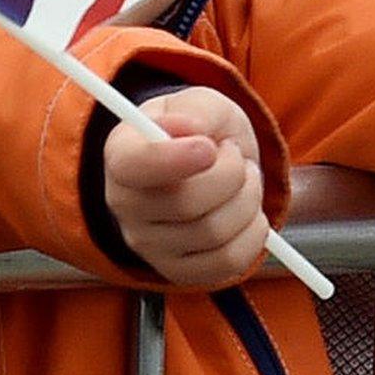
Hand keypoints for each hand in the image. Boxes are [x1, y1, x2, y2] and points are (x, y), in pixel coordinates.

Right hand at [102, 87, 268, 287]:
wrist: (204, 164)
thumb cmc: (199, 132)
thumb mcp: (200, 104)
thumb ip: (197, 111)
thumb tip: (191, 130)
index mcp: (122, 155)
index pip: (132, 166)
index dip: (173, 159)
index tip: (208, 147)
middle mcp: (125, 205)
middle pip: (185, 203)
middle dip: (231, 174)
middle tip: (234, 155)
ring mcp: (148, 244)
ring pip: (213, 234)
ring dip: (248, 200)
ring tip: (242, 181)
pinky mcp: (178, 270)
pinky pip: (228, 262)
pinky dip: (253, 235)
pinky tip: (245, 213)